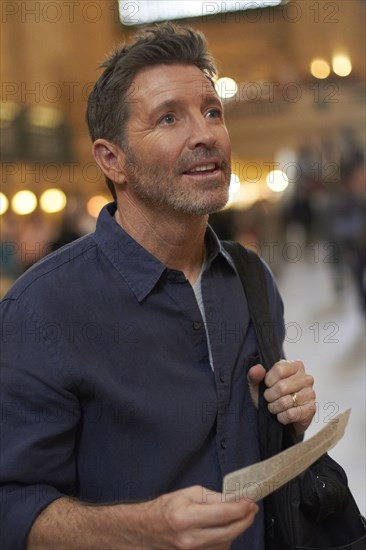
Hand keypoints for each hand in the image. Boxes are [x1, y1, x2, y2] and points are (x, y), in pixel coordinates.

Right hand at [139, 485, 258, 548]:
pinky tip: (227, 528)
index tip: (250, 502)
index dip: (241, 508)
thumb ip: (213, 497)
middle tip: (252, 509)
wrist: (148, 529)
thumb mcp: (188, 493)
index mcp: (187, 517)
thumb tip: (235, 499)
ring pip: (227, 542)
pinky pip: (219, 549)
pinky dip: (227, 538)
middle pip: (230, 532)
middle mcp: (191, 539)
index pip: (223, 514)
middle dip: (245, 519)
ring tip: (239, 516)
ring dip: (237, 529)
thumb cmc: (167, 508)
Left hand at [248, 359, 315, 433]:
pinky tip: (283, 414)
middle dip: (270, 396)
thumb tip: (257, 369)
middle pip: (281, 387)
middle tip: (269, 399)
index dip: (268, 381)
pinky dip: (282, 417)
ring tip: (275, 406)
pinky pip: (291, 414)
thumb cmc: (271, 396)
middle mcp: (306, 378)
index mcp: (295, 366)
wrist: (282, 417)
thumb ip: (255, 375)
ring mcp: (310, 394)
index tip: (267, 385)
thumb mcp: (259, 385)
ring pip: (285, 402)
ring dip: (275, 407)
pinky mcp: (311, 409)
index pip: (279, 370)